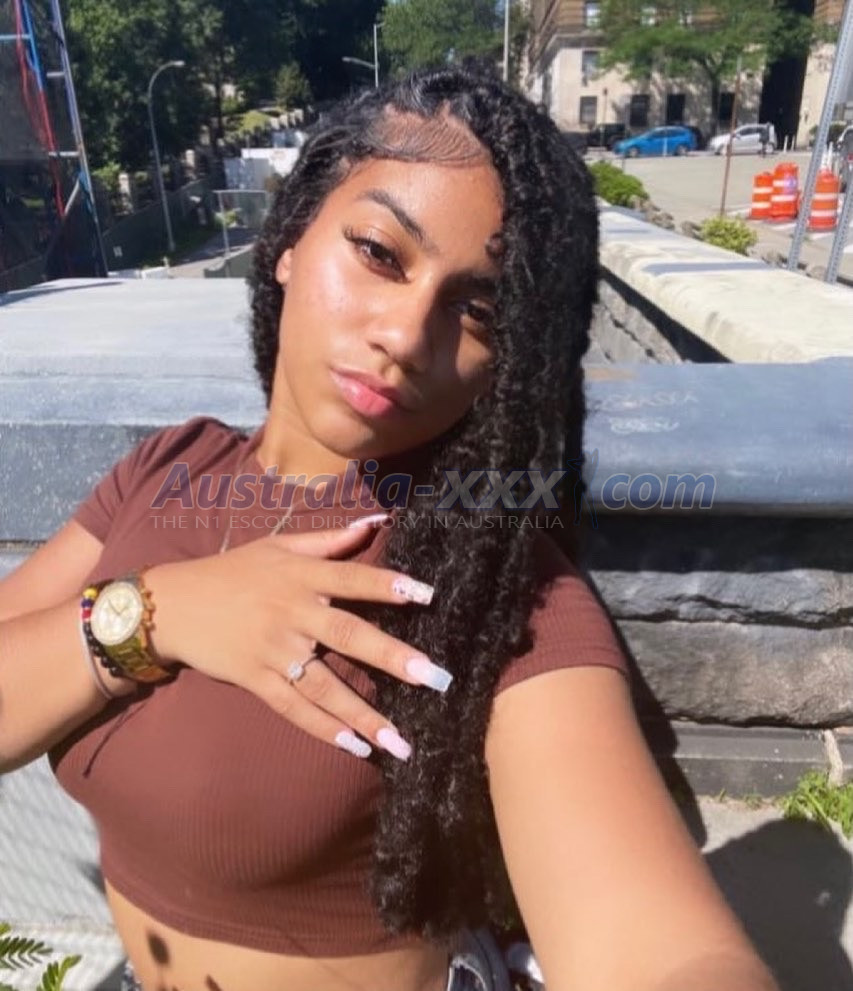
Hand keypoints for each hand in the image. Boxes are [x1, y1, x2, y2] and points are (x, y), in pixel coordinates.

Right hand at [144, 518, 449, 761]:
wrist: (172, 605)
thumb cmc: (232, 571)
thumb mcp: (277, 546)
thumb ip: (328, 539)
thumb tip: (376, 522)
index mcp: (300, 576)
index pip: (351, 578)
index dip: (388, 585)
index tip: (427, 595)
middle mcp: (291, 613)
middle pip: (348, 635)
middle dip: (393, 658)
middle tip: (435, 678)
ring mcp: (274, 651)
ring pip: (325, 685)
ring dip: (365, 714)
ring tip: (401, 741)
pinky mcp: (256, 679)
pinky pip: (294, 708)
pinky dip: (324, 729)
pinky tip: (356, 748)